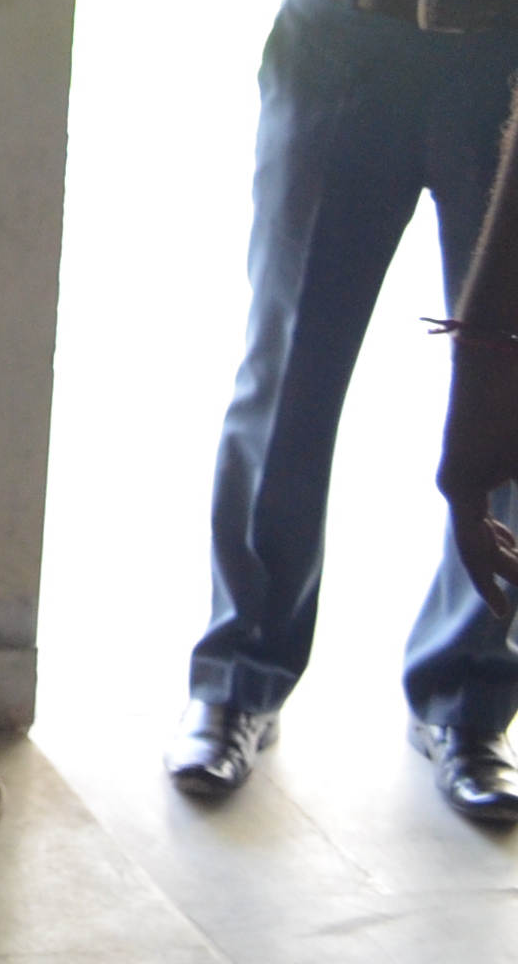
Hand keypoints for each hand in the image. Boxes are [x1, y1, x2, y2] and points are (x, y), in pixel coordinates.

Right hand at [442, 344, 517, 613]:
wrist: (490, 347)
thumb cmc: (515, 403)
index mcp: (461, 487)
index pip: (475, 551)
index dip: (494, 584)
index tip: (504, 616)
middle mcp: (452, 481)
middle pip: (475, 541)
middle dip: (504, 569)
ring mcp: (457, 467)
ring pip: (476, 524)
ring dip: (500, 550)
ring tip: (516, 572)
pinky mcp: (468, 455)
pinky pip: (477, 504)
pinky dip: (496, 526)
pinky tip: (508, 535)